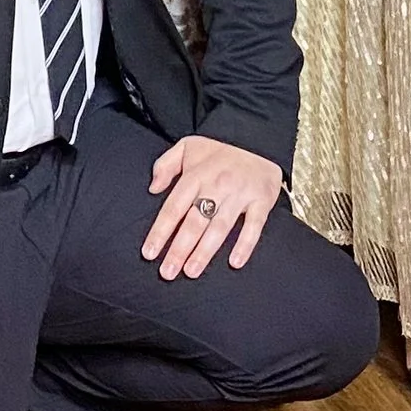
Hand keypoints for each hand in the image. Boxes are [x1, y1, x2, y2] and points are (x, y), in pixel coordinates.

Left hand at [144, 135, 284, 278]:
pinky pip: (253, 226)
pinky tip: (234, 263)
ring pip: (219, 227)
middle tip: (168, 272)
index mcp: (197, 175)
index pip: (174, 207)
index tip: (149, 253)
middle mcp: (217, 185)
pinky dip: (245, 245)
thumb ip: (165, 165)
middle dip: (179, 249)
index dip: (160, 231)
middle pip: (194, 222)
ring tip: (191, 271)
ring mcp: (240, 194)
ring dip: (205, 251)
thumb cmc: (219, 149)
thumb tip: (152, 188)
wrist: (257, 138)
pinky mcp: (261, 200)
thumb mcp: (187, 147)